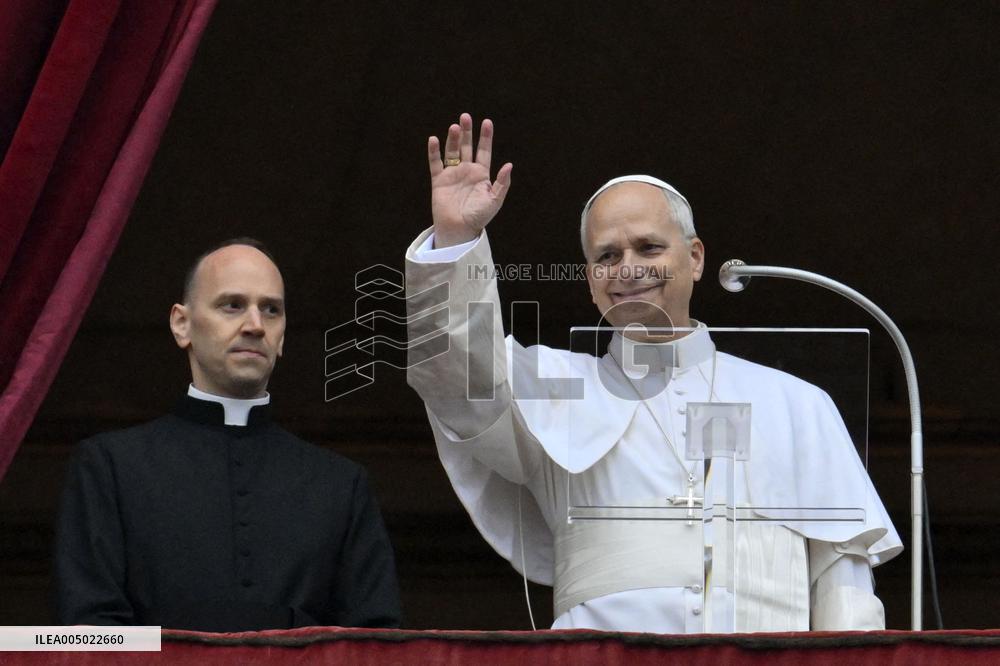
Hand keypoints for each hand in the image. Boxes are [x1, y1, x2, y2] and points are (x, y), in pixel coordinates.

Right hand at [427, 113, 512, 247]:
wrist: (460, 230)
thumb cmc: (479, 217)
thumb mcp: (495, 200)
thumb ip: (502, 183)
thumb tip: (509, 165)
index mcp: (481, 174)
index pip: (484, 151)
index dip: (486, 137)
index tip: (487, 122)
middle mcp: (466, 171)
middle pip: (467, 146)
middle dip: (467, 132)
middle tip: (466, 117)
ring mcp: (452, 174)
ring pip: (452, 151)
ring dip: (453, 139)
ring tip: (454, 126)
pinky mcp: (439, 181)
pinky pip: (435, 163)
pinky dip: (434, 152)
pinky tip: (434, 139)